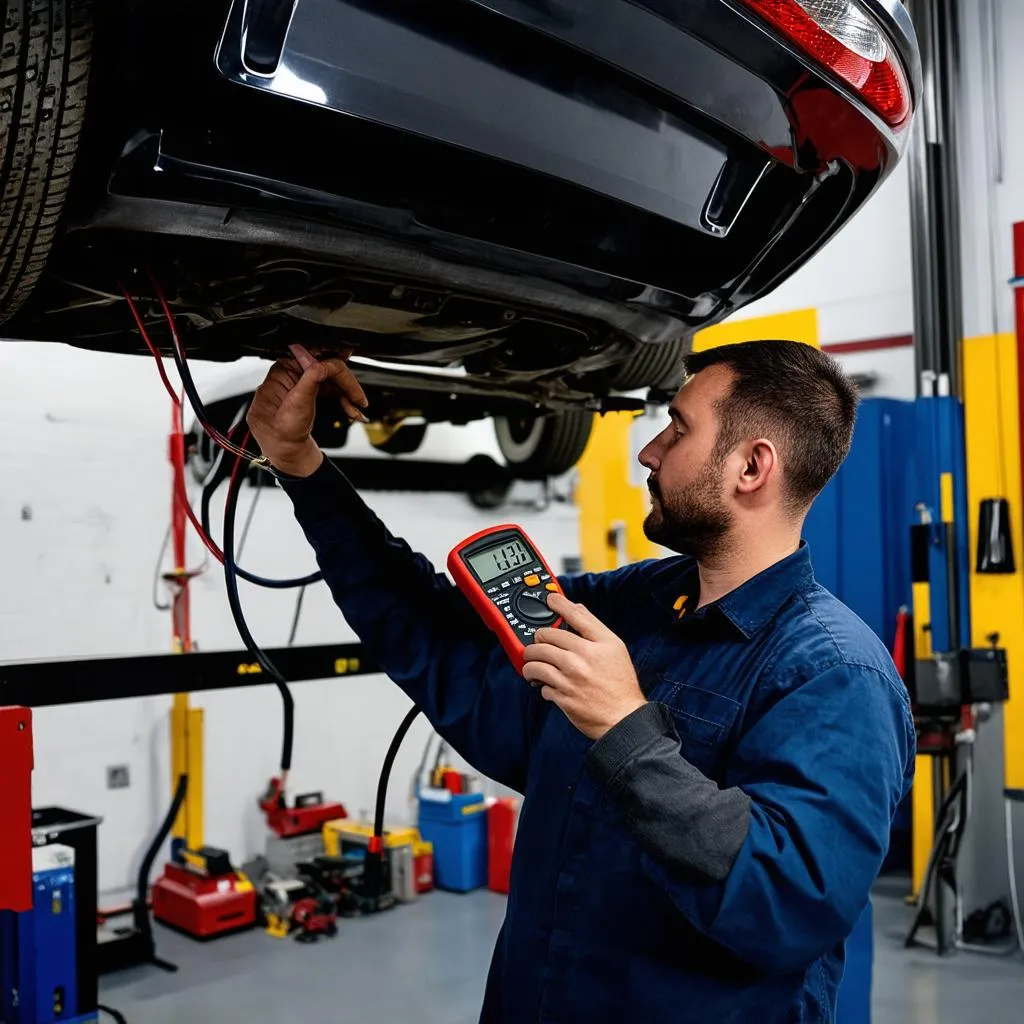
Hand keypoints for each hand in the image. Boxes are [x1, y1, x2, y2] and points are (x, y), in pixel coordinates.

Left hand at [247, 343, 367, 476]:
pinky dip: (344, 400)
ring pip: (331, 380)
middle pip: (323, 368)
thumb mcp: (296, 406)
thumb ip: (309, 379)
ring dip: (348, 393)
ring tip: (358, 408)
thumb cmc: (281, 437)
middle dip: (344, 382)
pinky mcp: (310, 396)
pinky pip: (331, 391)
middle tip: (358, 394)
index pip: (309, 358)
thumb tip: (322, 362)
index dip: (329, 359)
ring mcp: (300, 387)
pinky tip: (353, 410)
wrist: (289, 458)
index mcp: (279, 376)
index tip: (347, 360)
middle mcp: (288, 378)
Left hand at [522, 592, 644, 739]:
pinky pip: (541, 685)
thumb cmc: (620, 684)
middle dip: (537, 640)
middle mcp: (582, 658)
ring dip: (531, 663)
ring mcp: (570, 678)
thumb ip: (594, 628)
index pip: (574, 615)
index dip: (558, 603)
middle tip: (538, 645)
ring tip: (535, 667)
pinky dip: (542, 685)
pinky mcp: (562, 697)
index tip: (549, 599)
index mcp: (598, 644)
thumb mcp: (615, 649)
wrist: (623, 718)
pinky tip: (550, 685)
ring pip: (535, 661)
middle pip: (544, 637)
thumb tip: (576, 609)